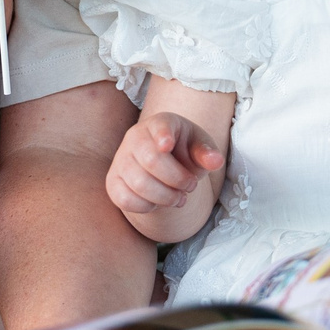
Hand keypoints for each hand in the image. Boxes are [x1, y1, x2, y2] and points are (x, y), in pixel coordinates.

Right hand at [104, 112, 222, 216]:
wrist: (164, 165)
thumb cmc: (184, 152)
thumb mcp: (200, 148)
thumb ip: (207, 153)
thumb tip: (216, 161)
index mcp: (160, 123)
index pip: (159, 125)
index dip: (162, 135)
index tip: (166, 145)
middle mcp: (135, 137)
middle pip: (151, 161)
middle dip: (177, 179)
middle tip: (191, 186)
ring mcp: (121, 159)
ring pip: (139, 184)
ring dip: (166, 197)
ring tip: (179, 198)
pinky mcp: (113, 181)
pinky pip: (125, 200)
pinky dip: (146, 207)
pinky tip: (157, 202)